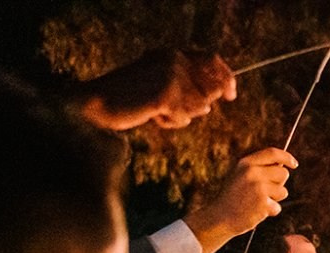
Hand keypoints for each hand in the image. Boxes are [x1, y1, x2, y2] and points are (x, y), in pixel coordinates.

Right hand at [75, 49, 235, 130]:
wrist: (98, 102)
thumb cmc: (129, 97)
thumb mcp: (159, 85)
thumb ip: (185, 87)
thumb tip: (212, 102)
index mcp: (172, 53)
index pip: (213, 59)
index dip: (226, 77)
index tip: (231, 95)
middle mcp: (175, 59)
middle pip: (211, 89)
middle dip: (197, 106)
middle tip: (167, 107)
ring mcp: (172, 75)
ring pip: (199, 107)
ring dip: (180, 115)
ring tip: (155, 109)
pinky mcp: (167, 94)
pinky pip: (184, 118)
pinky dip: (170, 122)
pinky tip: (152, 115)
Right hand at [183, 148, 293, 250]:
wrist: (220, 217)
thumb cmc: (233, 197)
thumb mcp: (241, 176)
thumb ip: (259, 169)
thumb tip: (283, 165)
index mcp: (246, 163)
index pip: (272, 153)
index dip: (286, 157)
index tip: (294, 164)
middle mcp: (252, 172)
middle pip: (283, 173)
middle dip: (279, 183)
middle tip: (264, 192)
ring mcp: (258, 187)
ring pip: (283, 191)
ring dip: (275, 199)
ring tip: (258, 202)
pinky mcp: (263, 203)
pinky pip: (277, 207)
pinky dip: (270, 211)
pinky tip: (256, 212)